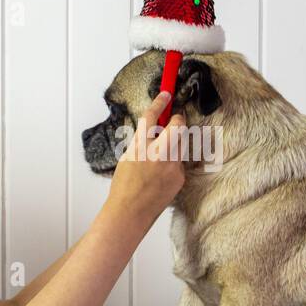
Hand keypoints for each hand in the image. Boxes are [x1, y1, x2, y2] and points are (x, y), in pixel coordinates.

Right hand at [108, 91, 186, 219]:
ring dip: (175, 142)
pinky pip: (180, 162)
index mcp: (140, 147)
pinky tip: (161, 174)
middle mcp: (158, 154)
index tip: (166, 94)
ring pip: (182, 144)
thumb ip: (141, 142)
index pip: (151, 117)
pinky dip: (173, 163)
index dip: (159, 102)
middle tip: (174, 119)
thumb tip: (152, 131)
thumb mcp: (127, 157)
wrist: (130, 212)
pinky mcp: (179, 177)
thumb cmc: (123, 187)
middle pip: (178, 126)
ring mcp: (172, 166)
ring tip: (161, 154)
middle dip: (178, 119)